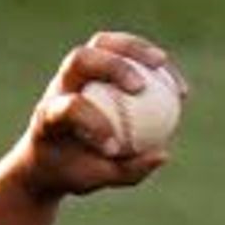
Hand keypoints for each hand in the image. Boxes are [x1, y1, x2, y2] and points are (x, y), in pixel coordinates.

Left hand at [16, 31, 183, 197]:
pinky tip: (176, 84)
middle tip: (142, 86)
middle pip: (81, 59)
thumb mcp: (93, 180)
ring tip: (163, 64)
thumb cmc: (70, 170)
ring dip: (135, 48)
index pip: (70, 108)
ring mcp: (74, 71)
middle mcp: (58, 85)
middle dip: (112, 66)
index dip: (94, 123)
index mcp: (49, 115)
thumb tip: (163, 154)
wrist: (49, 155)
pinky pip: (122, 52)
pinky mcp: (93, 64)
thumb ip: (126, 171)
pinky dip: (148, 61)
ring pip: (102, 43)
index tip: (115, 149)